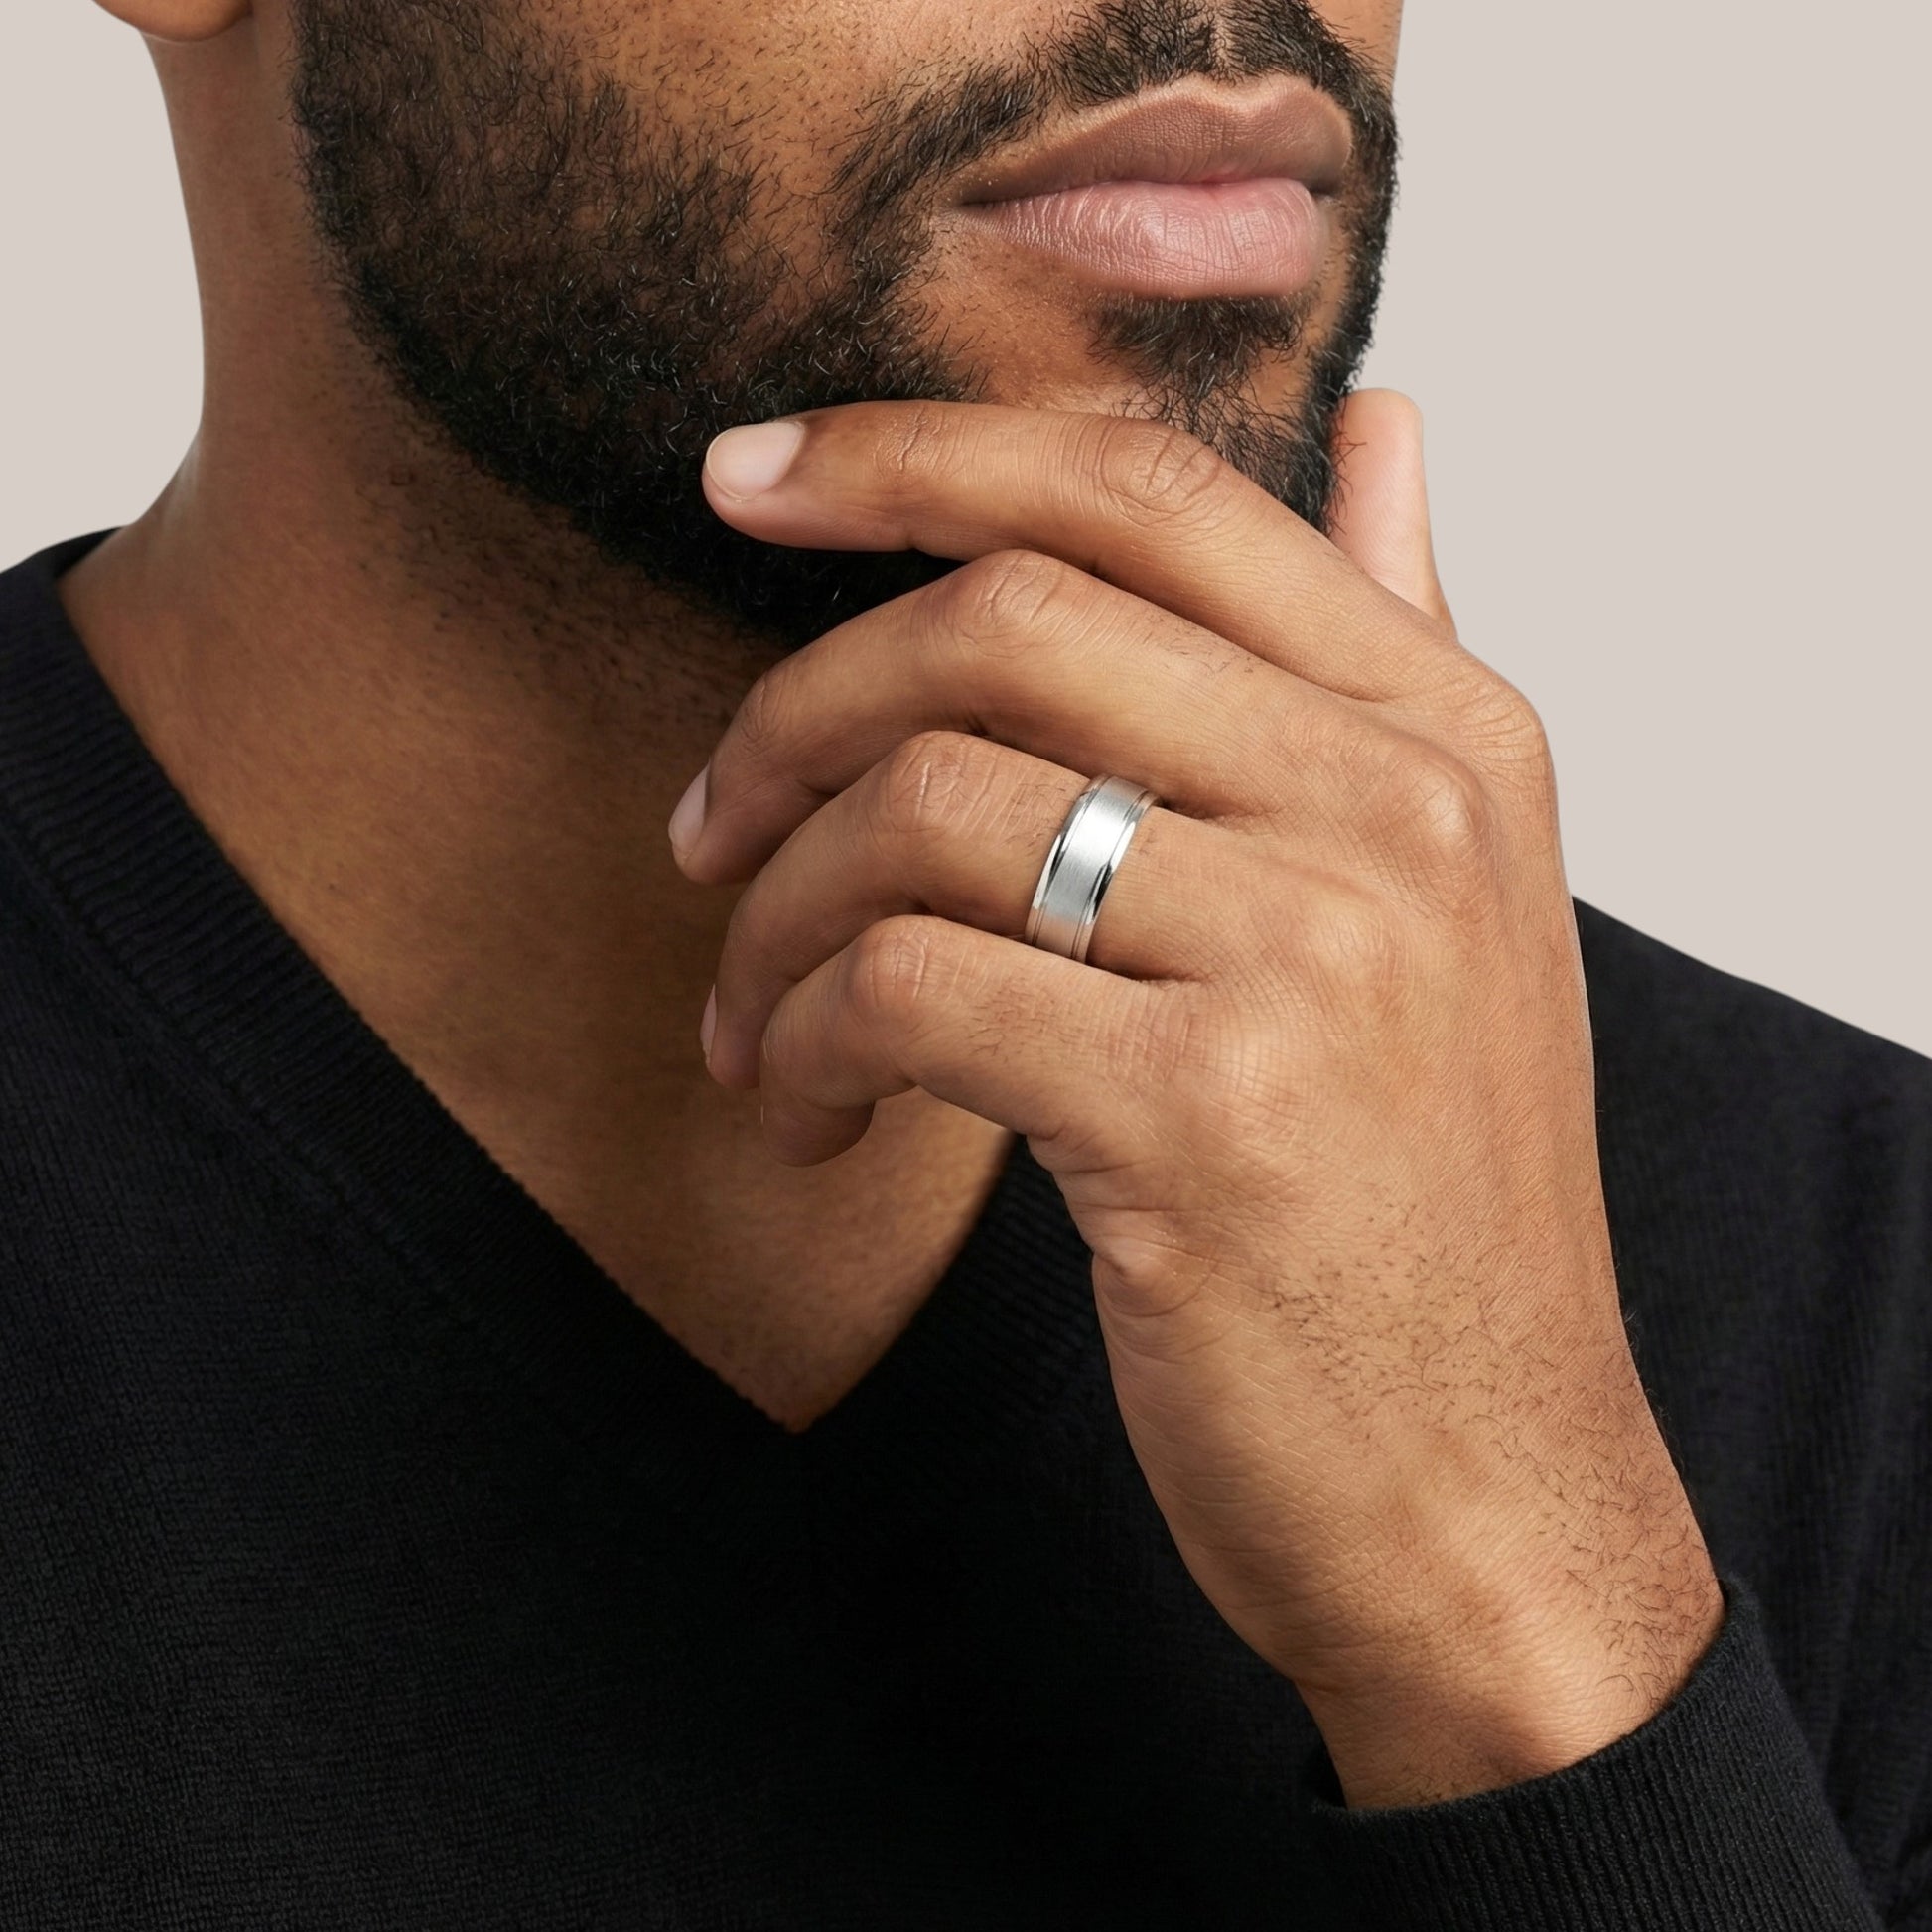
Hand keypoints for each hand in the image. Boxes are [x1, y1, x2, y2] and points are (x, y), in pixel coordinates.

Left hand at [674, 393, 1723, 1807]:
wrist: (1489, 1489)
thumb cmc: (1425, 1203)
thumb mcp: (1457, 898)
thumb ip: (1401, 648)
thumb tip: (1383, 423)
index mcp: (1449, 732)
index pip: (1149, 491)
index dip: (915, 451)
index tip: (743, 478)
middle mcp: (1402, 810)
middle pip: (1005, 622)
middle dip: (795, 711)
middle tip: (709, 827)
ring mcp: (1317, 957)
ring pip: (928, 805)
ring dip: (778, 909)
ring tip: (755, 1014)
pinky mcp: (1207, 1117)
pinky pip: (908, 984)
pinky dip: (804, 1037)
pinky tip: (810, 1107)